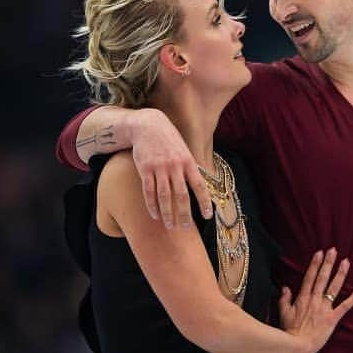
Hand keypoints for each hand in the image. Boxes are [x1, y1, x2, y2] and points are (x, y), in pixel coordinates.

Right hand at [130, 109, 212, 228]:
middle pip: (181, 195)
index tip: (207, 216)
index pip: (199, 185)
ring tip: (170, 225)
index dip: (204, 202)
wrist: (148, 125)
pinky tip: (155, 215)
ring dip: (168, 213)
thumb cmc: (169, 140)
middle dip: (184, 214)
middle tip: (185, 228)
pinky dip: (152, 205)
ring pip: (164, 196)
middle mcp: (175, 166)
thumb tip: (204, 184)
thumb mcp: (184, 150)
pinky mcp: (145, 169)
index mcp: (188, 162)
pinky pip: (149, 191)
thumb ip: (191, 167)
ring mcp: (159, 168)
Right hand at [278, 249, 352, 352]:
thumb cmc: (289, 331)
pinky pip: (344, 306)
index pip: (310, 277)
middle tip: (333, 250)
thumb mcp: (284, 313)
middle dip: (328, 263)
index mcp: (303, 298)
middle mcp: (315, 300)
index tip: (319, 253)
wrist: (297, 345)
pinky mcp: (332, 318)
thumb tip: (285, 287)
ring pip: (334, 287)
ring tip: (346, 261)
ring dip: (340, 274)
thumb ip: (284, 299)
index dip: (315, 264)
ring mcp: (324, 308)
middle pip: (322, 278)